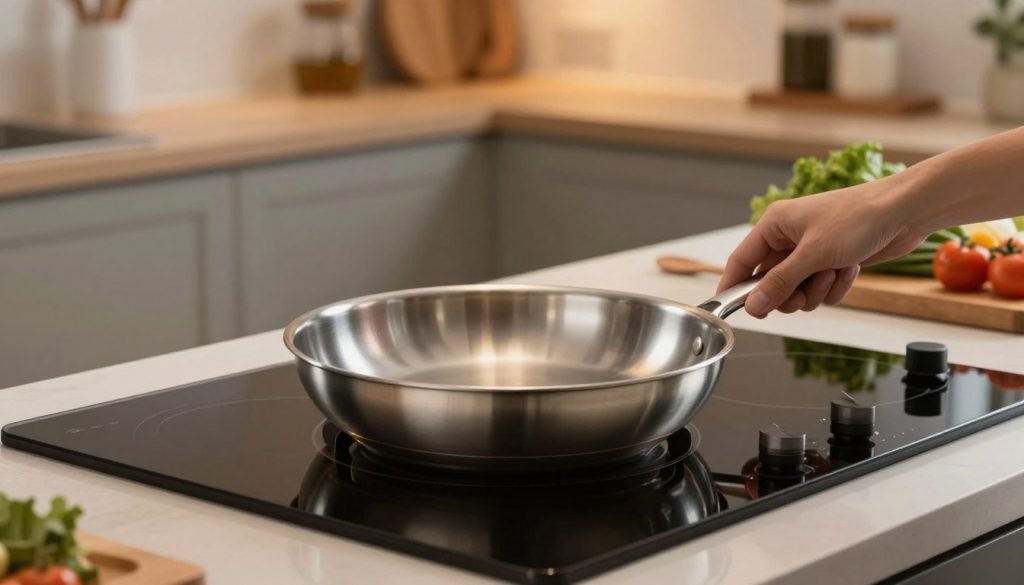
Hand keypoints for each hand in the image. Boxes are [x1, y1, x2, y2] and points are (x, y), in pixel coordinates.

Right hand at [718, 178, 927, 317]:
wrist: (905, 212)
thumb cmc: (858, 218)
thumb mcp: (813, 255)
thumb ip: (779, 283)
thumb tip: (752, 306)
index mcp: (774, 225)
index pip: (741, 261)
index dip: (733, 286)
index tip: (730, 309)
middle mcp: (788, 238)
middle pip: (769, 283)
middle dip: (788, 293)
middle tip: (801, 295)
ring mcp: (810, 251)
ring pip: (796, 291)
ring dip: (816, 290)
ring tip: (834, 272)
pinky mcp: (831, 262)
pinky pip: (820, 290)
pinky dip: (835, 286)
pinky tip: (849, 268)